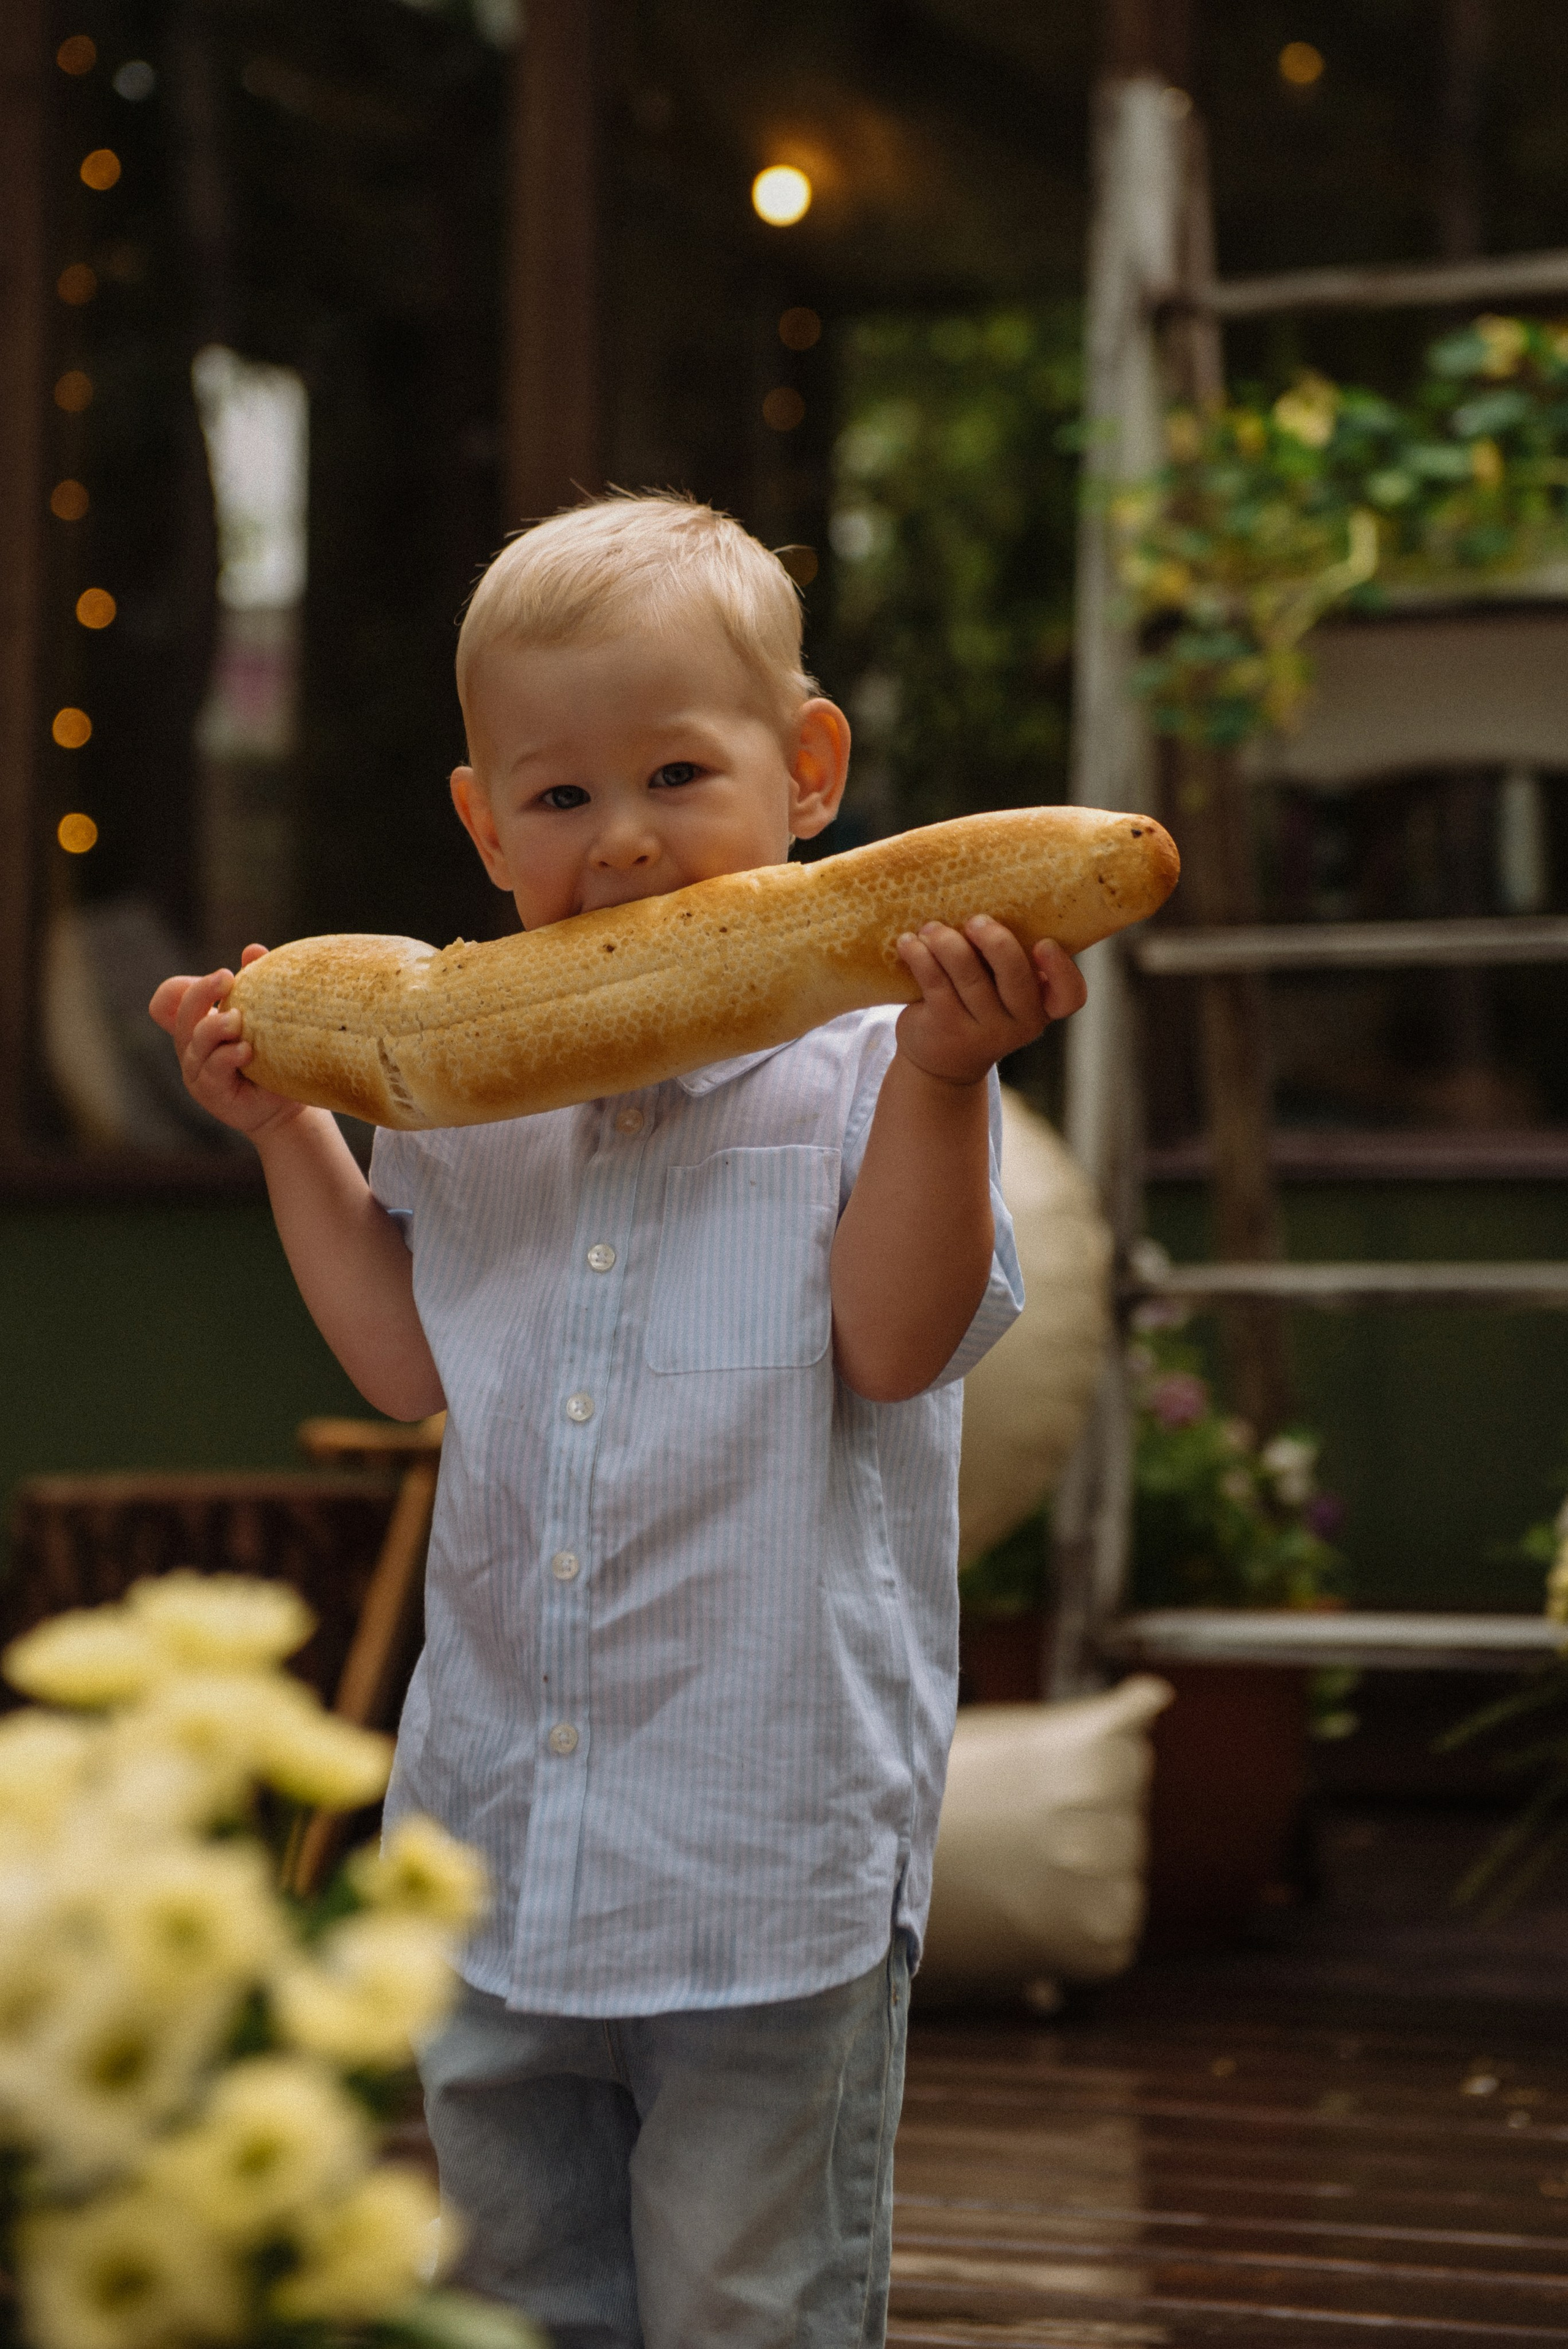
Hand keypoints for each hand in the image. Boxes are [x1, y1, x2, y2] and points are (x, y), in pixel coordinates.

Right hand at [148, 944, 303, 1139]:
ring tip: (238, 1020)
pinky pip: (212, 1069)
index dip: (181, 986)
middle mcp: (191, 1044)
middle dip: (203, 990)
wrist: (284, 1104)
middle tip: (227, 977)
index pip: (169, 999)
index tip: (223, 976)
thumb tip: (254, 950)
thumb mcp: (263, 1019)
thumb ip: (256, 984)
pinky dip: (228, 1056)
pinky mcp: (210, 1092)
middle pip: (183, 1010)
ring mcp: (197, 1069)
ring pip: (196, 1039)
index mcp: (197, 1023)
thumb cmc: (271, 1058)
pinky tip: (247, 1050)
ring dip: (215, 1025)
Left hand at [893, 917, 1085, 1087]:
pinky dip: (920, 956)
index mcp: (1041, 1007)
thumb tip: (989, 895)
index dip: (1062, 970)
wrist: (942, 1059)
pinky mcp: (946, 1029)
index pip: (1070, 997)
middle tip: (976, 921)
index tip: (1043, 943)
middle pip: (1015, 978)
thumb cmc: (977, 1007)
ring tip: (931, 927)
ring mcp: (983, 1031)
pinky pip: (935, 984)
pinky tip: (908, 943)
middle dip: (996, 942)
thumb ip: (1007, 960)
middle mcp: (1019, 1023)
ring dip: (947, 942)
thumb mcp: (1001, 991)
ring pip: (969, 977)